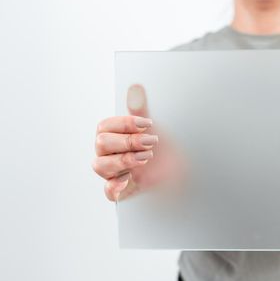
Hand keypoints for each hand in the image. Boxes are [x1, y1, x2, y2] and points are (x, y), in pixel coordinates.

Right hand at [92, 84, 186, 201]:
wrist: (178, 170)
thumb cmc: (160, 148)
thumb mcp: (152, 129)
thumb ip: (141, 110)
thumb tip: (135, 88)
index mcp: (112, 136)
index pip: (104, 126)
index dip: (124, 124)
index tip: (146, 124)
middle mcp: (109, 154)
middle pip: (101, 144)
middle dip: (127, 141)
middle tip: (151, 141)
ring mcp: (114, 172)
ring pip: (100, 166)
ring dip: (124, 159)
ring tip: (147, 157)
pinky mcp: (123, 189)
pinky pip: (108, 191)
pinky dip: (114, 186)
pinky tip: (128, 179)